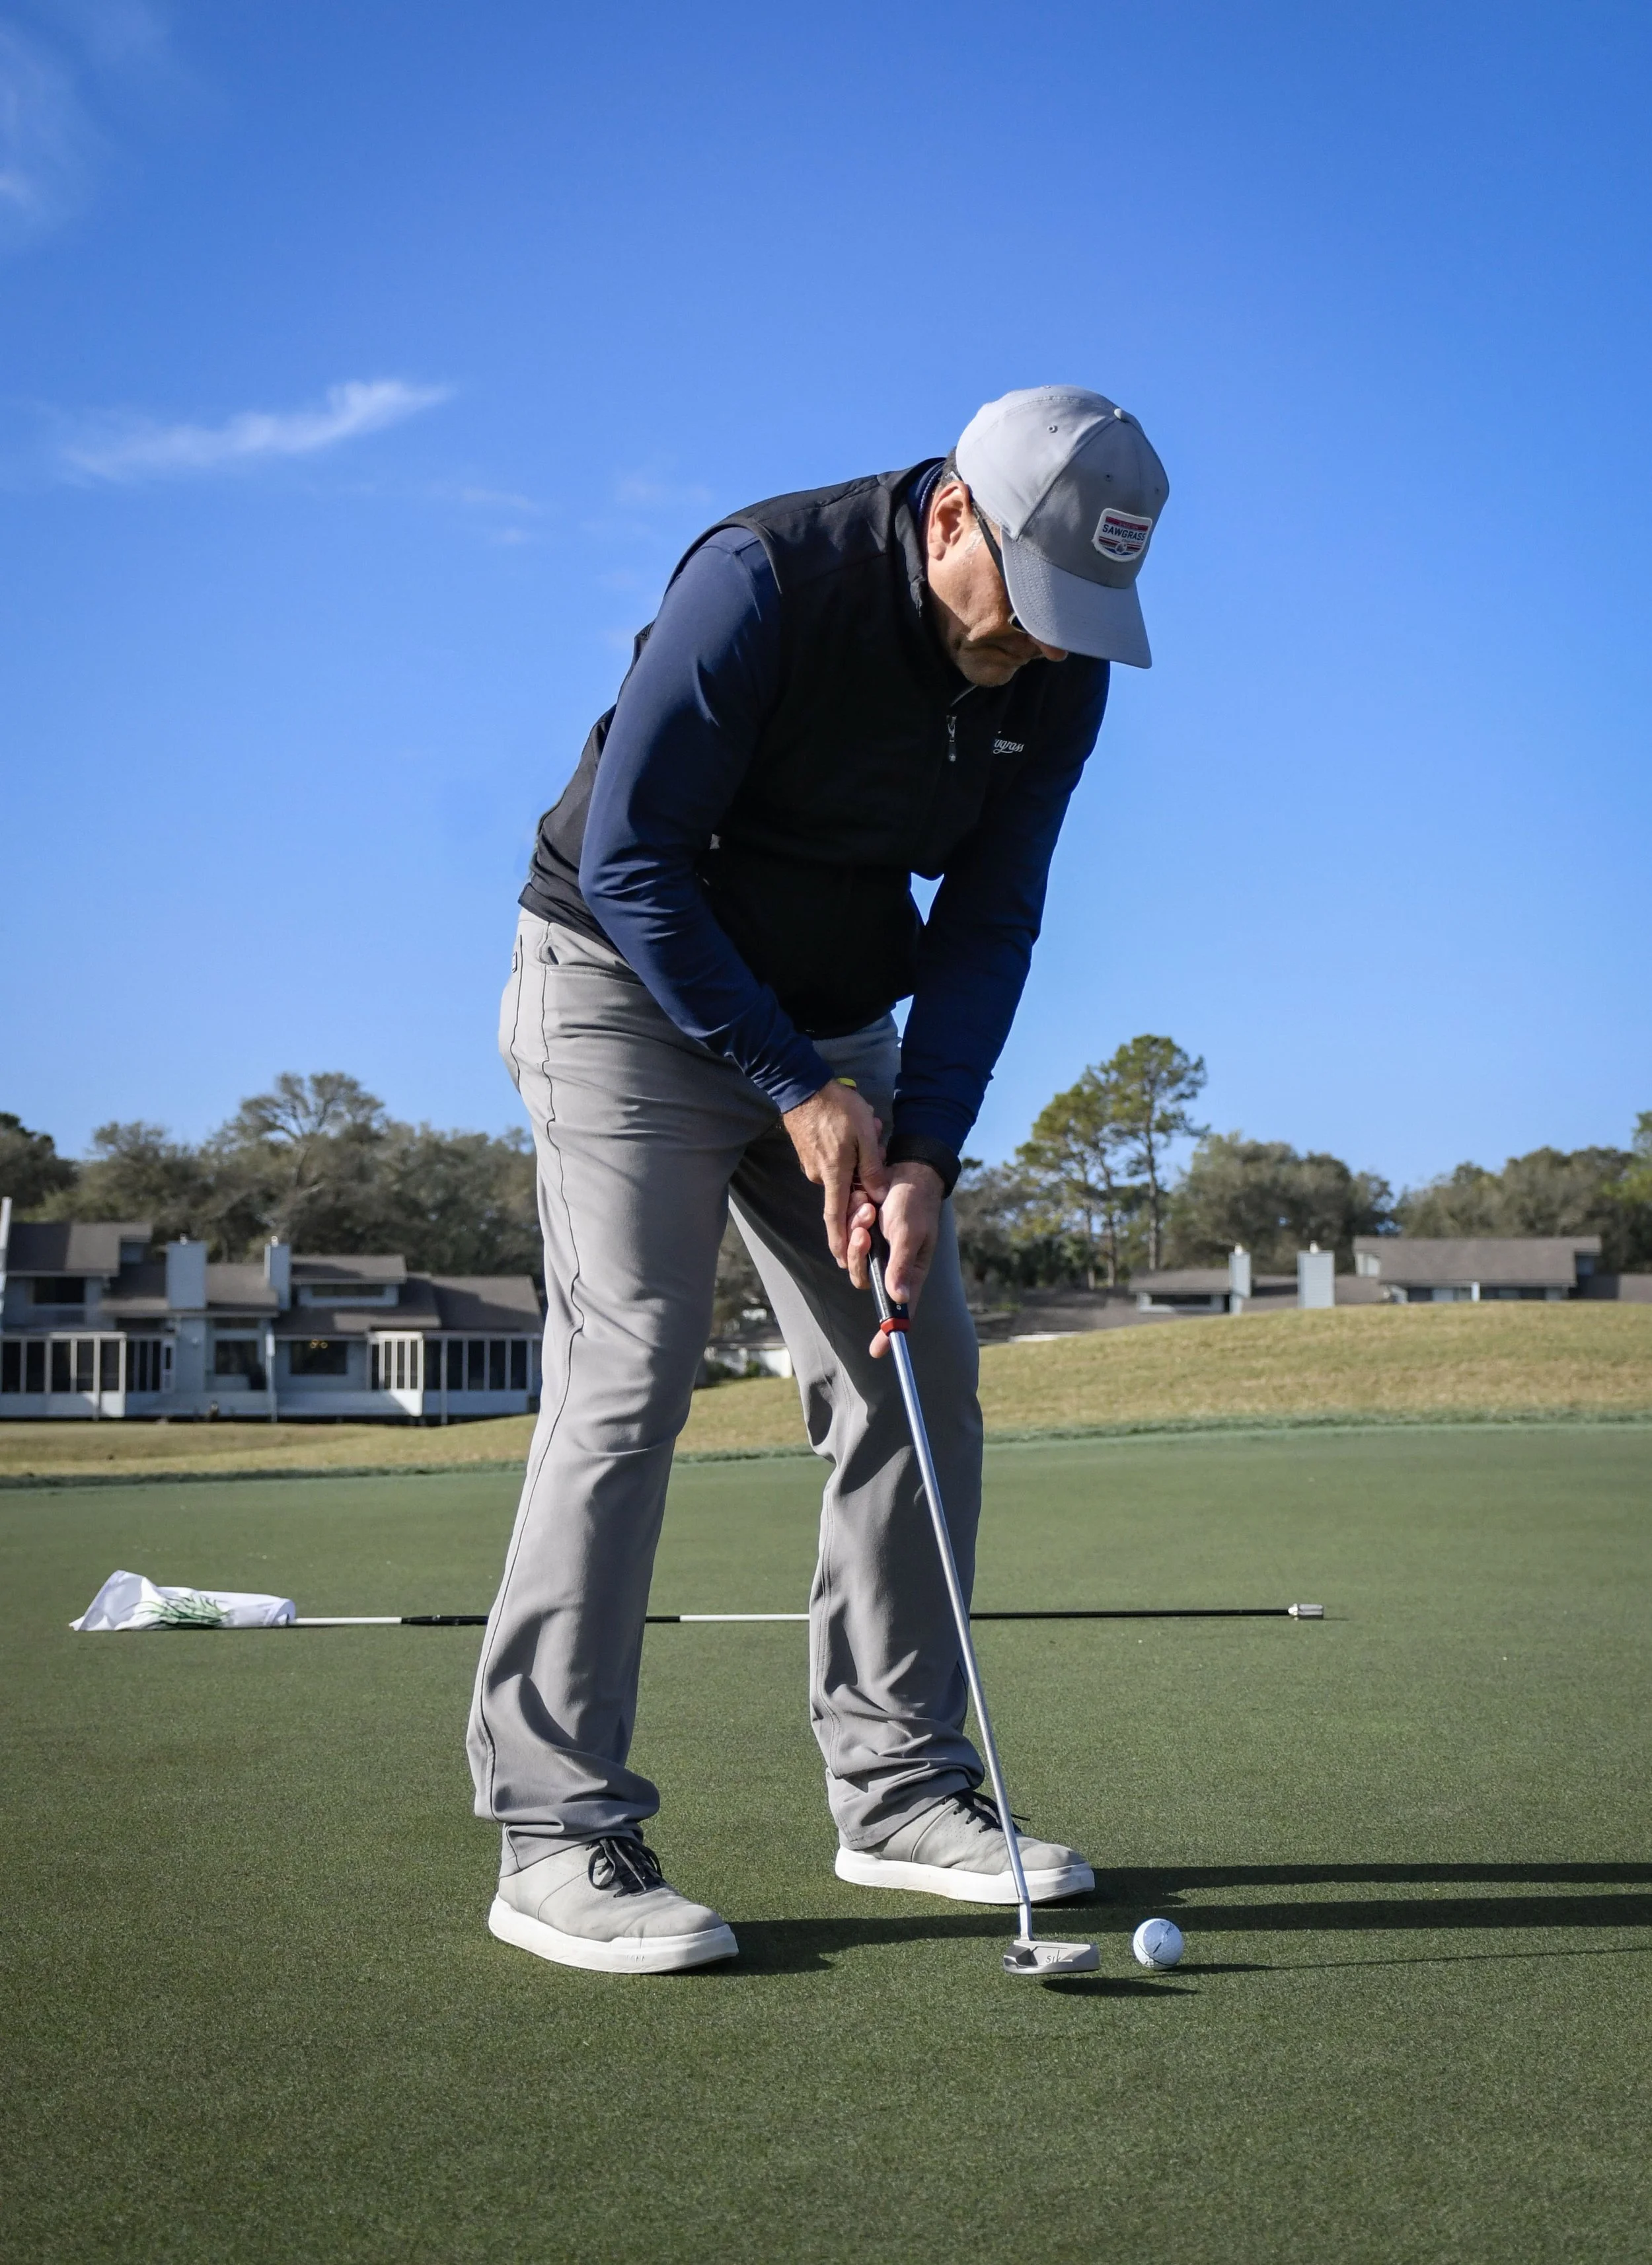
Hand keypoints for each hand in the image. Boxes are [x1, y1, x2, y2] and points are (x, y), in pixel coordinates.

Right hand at [782, 1081, 887, 1268]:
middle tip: (877, 1145)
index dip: (841, 1242)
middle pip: (847, 1190)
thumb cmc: (836, 1108)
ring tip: (870, 1129)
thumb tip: (878, 1196)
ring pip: (843, 1171)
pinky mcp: (809, 1152)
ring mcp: (812, 1164)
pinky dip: (849, 1149)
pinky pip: (835, 1159)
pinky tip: (857, 1126)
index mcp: (834, 1175)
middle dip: (865, 1178)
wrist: (801, 1085)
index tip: (845, 1262)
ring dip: (859, 1156)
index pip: (837, 1218)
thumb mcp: (864, 1135)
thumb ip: (872, 1169)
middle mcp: (819, 1175)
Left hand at [855, 1162, 944, 1357]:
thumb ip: (902, 1265)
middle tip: (865, 1227)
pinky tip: (864, 1206)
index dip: (889, 1333)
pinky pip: (846, 1242)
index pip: (900, 1310)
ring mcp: (877, 1254)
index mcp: (910, 1272)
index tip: (879, 1351)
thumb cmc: (915, 1202)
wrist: (907, 1171)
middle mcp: (892, 1268)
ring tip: (868, 1210)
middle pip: (863, 1281)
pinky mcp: (865, 1239)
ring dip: (855, 1235)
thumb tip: (898, 1298)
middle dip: (859, 1255)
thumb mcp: (909, 1232)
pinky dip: (851, 1225)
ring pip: (851, 1261)